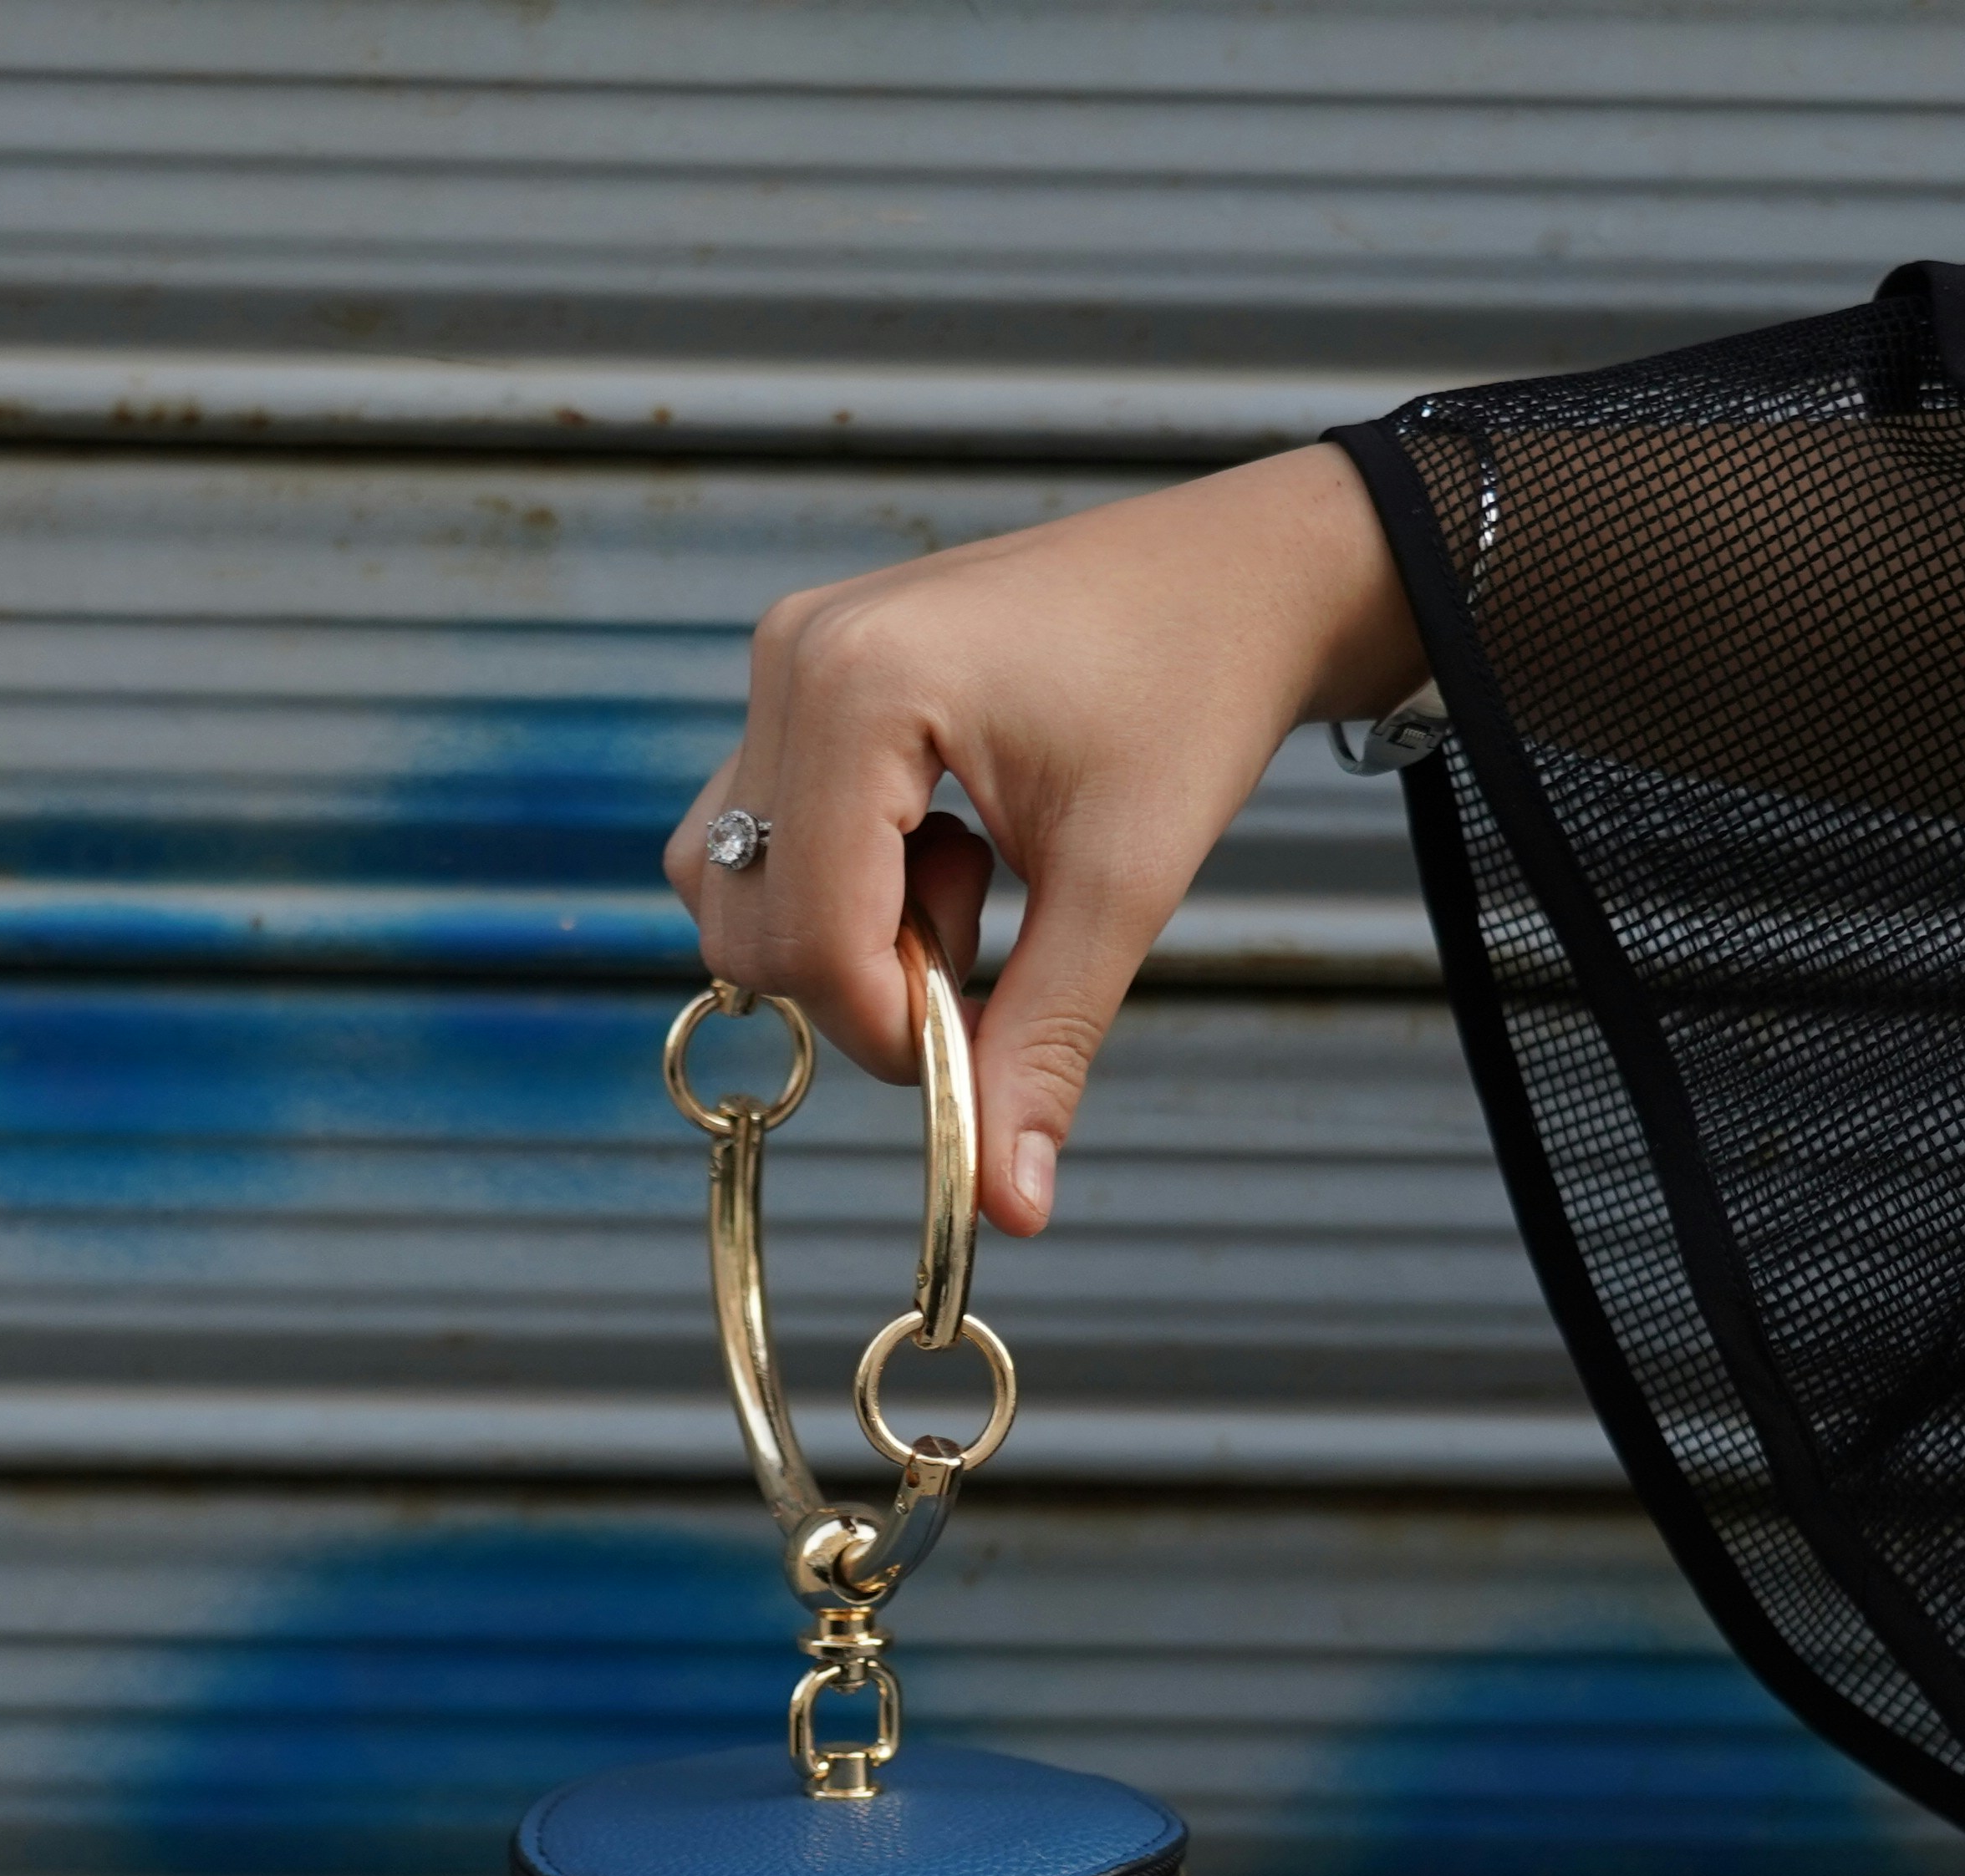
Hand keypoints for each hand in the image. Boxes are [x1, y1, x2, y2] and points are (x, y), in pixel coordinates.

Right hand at [662, 445, 1420, 1234]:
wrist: (1233, 579)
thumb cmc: (1192, 695)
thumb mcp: (1124, 886)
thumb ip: (1046, 1047)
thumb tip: (1008, 1207)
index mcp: (862, 686)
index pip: (811, 938)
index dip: (892, 1031)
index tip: (985, 1044)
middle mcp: (794, 658)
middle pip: (749, 927)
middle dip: (864, 983)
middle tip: (989, 940)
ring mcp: (784, 657)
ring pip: (731, 887)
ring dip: (841, 930)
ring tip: (967, 879)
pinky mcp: (795, 672)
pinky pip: (752, 834)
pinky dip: (832, 882)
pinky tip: (932, 846)